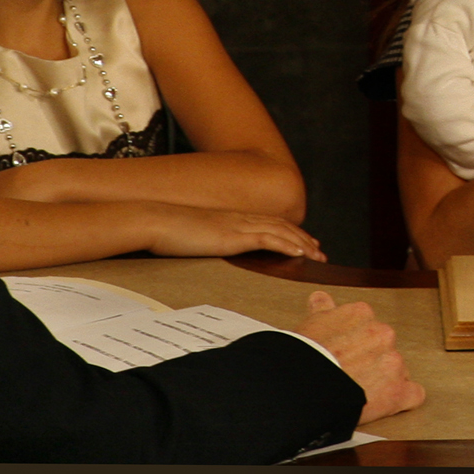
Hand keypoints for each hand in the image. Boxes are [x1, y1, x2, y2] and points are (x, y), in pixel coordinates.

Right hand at [142, 204, 326, 261]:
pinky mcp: (234, 236)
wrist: (154, 220)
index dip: (289, 232)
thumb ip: (208, 241)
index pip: (269, 224)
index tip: (303, 242)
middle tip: (319, 251)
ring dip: (302, 243)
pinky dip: (288, 245)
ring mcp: (239, 226)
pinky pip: (269, 239)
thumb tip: (209, 250)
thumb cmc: (167, 231)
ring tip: (317, 255)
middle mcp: (241, 219)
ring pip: (281, 232)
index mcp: (232, 218)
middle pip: (282, 226)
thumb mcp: (194, 236)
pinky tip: (299, 253)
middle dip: (303, 239)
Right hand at [294, 291, 424, 424]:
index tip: (346, 357)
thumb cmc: (301, 359)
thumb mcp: (308, 327)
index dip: (358, 347)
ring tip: (356, 394)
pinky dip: (402, 400)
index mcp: (362, 314)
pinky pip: (413, 394)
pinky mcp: (397, 391)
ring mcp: (393, 362)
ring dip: (381, 382)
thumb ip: (321, 310)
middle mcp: (383, 334)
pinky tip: (385, 405)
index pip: (370, 328)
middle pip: (384, 350)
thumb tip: (320, 298)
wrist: (301, 390)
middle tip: (348, 377)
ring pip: (396, 372)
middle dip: (370, 363)